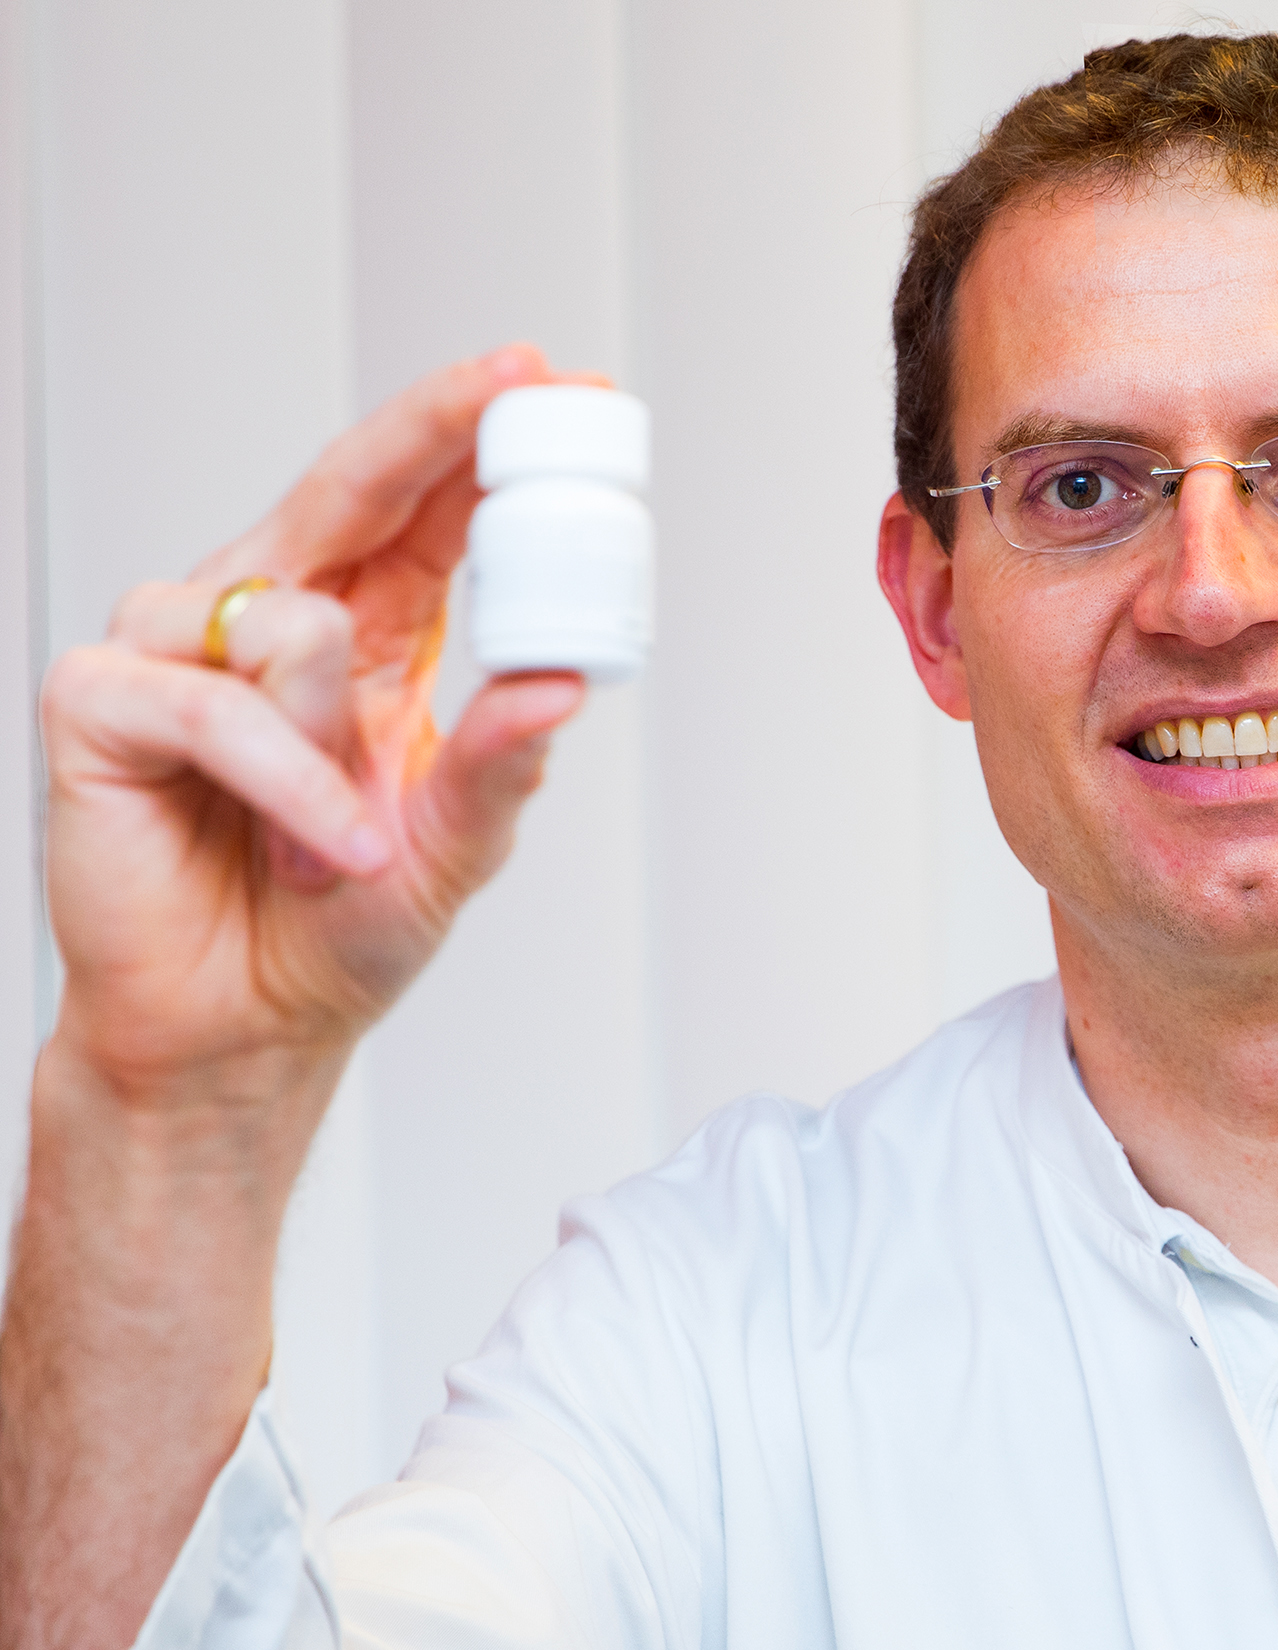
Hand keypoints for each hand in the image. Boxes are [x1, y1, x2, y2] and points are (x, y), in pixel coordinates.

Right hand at [42, 346, 589, 1106]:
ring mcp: (176, 647)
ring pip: (293, 619)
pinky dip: (284, 782)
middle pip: (348, 487)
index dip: (478, 444)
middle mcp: (265, 616)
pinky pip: (216, 700)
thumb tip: (564, 685)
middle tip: (515, 382)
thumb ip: (501, 760)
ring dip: (338, 743)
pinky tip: (308, 845)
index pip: (422, 515)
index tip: (554, 381)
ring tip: (342, 839)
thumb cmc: (333, 928)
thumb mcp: (453, 843)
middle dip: (435, 428)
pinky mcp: (102, 698)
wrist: (237, 1029)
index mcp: (360, 635)